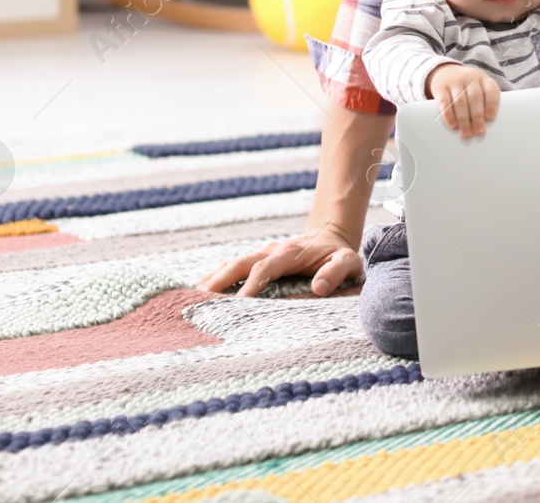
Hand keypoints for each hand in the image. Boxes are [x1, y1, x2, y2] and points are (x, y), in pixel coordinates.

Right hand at [195, 224, 362, 298]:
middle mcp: (270, 251)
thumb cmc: (339, 255)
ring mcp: (261, 254)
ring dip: (212, 279)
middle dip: (219, 281)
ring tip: (191, 299)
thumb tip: (318, 288)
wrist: (331, 236)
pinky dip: (215, 277)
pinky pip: (231, 267)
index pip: (264, 268)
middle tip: (200, 300)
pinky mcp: (256, 259)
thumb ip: (336, 273)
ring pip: (231, 264)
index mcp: (289, 253)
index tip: (238, 304)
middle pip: (238, 263)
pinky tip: (199, 291)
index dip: (250, 285)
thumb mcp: (348, 262)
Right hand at [427, 62, 500, 137]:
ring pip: (460, 102)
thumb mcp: (479, 86)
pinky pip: (445, 103)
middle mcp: (469, 78)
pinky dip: (449, 116)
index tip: (490, 118)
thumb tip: (486, 124)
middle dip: (477, 117)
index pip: (491, 90)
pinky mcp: (441, 88)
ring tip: (466, 133)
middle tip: (479, 131)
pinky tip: (453, 125)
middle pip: (475, 98)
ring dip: (464, 120)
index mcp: (483, 78)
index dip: (491, 105)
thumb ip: (484, 101)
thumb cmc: (467, 85)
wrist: (445, 71)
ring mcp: (454, 81)